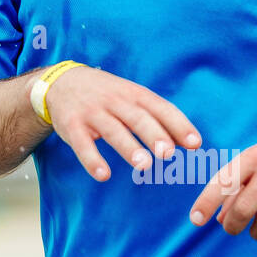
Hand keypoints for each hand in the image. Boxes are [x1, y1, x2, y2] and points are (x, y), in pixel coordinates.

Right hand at [38, 64, 201, 181]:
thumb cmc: (107, 95)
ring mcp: (92, 113)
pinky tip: (103, 174)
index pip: (160, 108)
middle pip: (137, 118)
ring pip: (112, 130)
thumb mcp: (132, 96)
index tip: (194, 144)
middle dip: (153, 134)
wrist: (62, 82)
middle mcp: (115, 101)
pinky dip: (92, 160)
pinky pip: (82, 144)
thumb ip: (159, 117)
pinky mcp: (72, 126)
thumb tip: (192, 143)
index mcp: (134, 94)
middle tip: (168, 153)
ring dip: (128, 148)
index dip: (178, 124)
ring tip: (144, 165)